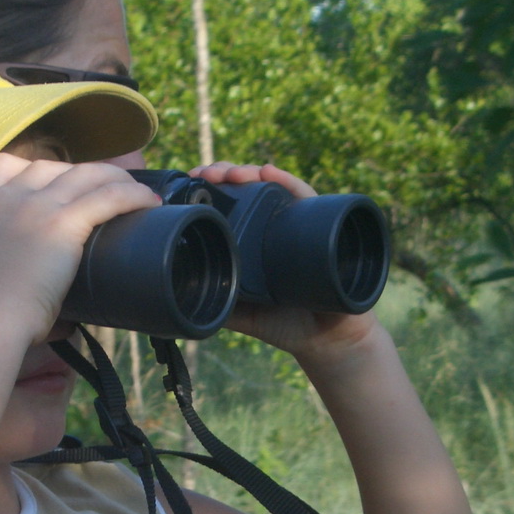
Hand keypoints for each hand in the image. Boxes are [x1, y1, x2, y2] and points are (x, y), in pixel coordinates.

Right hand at [0, 153, 159, 343]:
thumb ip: (16, 280)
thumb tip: (59, 320)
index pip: (4, 165)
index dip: (35, 172)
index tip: (57, 186)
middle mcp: (8, 198)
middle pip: (52, 167)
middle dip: (82, 174)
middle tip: (106, 191)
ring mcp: (36, 206)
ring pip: (86, 174)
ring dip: (115, 179)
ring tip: (138, 193)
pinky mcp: (62, 224)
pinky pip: (107, 197)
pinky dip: (132, 195)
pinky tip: (148, 202)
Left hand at [187, 161, 378, 361]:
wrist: (329, 341)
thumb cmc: (288, 326)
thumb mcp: (245, 316)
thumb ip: (221, 304)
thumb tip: (184, 297)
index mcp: (255, 242)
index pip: (232, 205)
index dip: (212, 188)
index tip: (192, 180)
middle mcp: (275, 227)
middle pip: (250, 188)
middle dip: (226, 174)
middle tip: (207, 173)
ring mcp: (299, 224)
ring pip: (273, 187)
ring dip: (250, 173)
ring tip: (231, 172)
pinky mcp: (323, 226)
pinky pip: (305, 197)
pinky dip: (287, 181)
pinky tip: (268, 172)